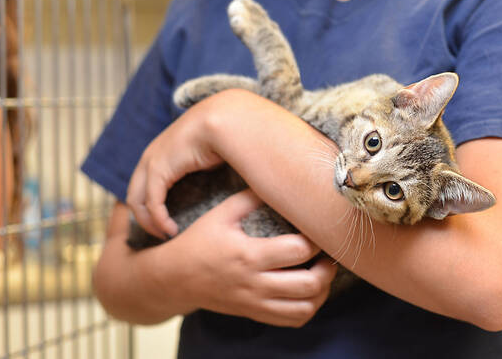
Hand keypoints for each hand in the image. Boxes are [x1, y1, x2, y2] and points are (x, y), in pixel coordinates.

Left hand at [126, 96, 227, 238]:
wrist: (225, 120)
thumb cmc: (225, 135)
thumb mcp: (210, 154)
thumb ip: (205, 169)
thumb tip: (219, 180)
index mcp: (162, 152)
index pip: (145, 184)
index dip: (151, 206)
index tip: (167, 222)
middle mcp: (151, 156)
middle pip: (135, 195)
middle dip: (145, 218)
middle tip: (162, 234)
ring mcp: (151, 161)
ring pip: (137, 202)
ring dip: (149, 223)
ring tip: (166, 235)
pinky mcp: (158, 170)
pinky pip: (152, 203)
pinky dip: (159, 220)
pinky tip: (171, 230)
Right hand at [164, 189, 337, 326]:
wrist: (173, 279)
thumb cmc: (199, 241)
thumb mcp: (220, 213)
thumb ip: (251, 196)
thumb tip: (280, 179)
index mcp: (248, 254)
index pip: (298, 250)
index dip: (316, 239)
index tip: (318, 229)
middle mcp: (254, 282)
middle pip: (309, 284)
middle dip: (327, 268)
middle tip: (328, 254)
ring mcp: (255, 302)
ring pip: (305, 308)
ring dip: (322, 292)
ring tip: (322, 273)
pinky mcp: (255, 313)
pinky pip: (293, 321)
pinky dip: (309, 308)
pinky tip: (308, 291)